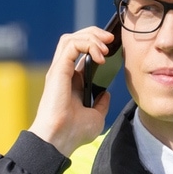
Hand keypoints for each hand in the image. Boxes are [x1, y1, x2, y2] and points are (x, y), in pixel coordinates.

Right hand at [28, 25, 117, 155]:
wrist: (60, 139)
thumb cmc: (74, 132)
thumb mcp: (96, 116)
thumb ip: (101, 103)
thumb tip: (106, 93)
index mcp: (72, 81)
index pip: (82, 52)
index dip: (97, 44)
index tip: (114, 47)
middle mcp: (64, 73)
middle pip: (76, 40)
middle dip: (95, 34)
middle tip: (111, 39)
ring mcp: (60, 70)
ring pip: (71, 38)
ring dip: (91, 36)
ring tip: (106, 46)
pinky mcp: (58, 69)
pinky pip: (71, 44)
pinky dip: (87, 44)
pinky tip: (100, 55)